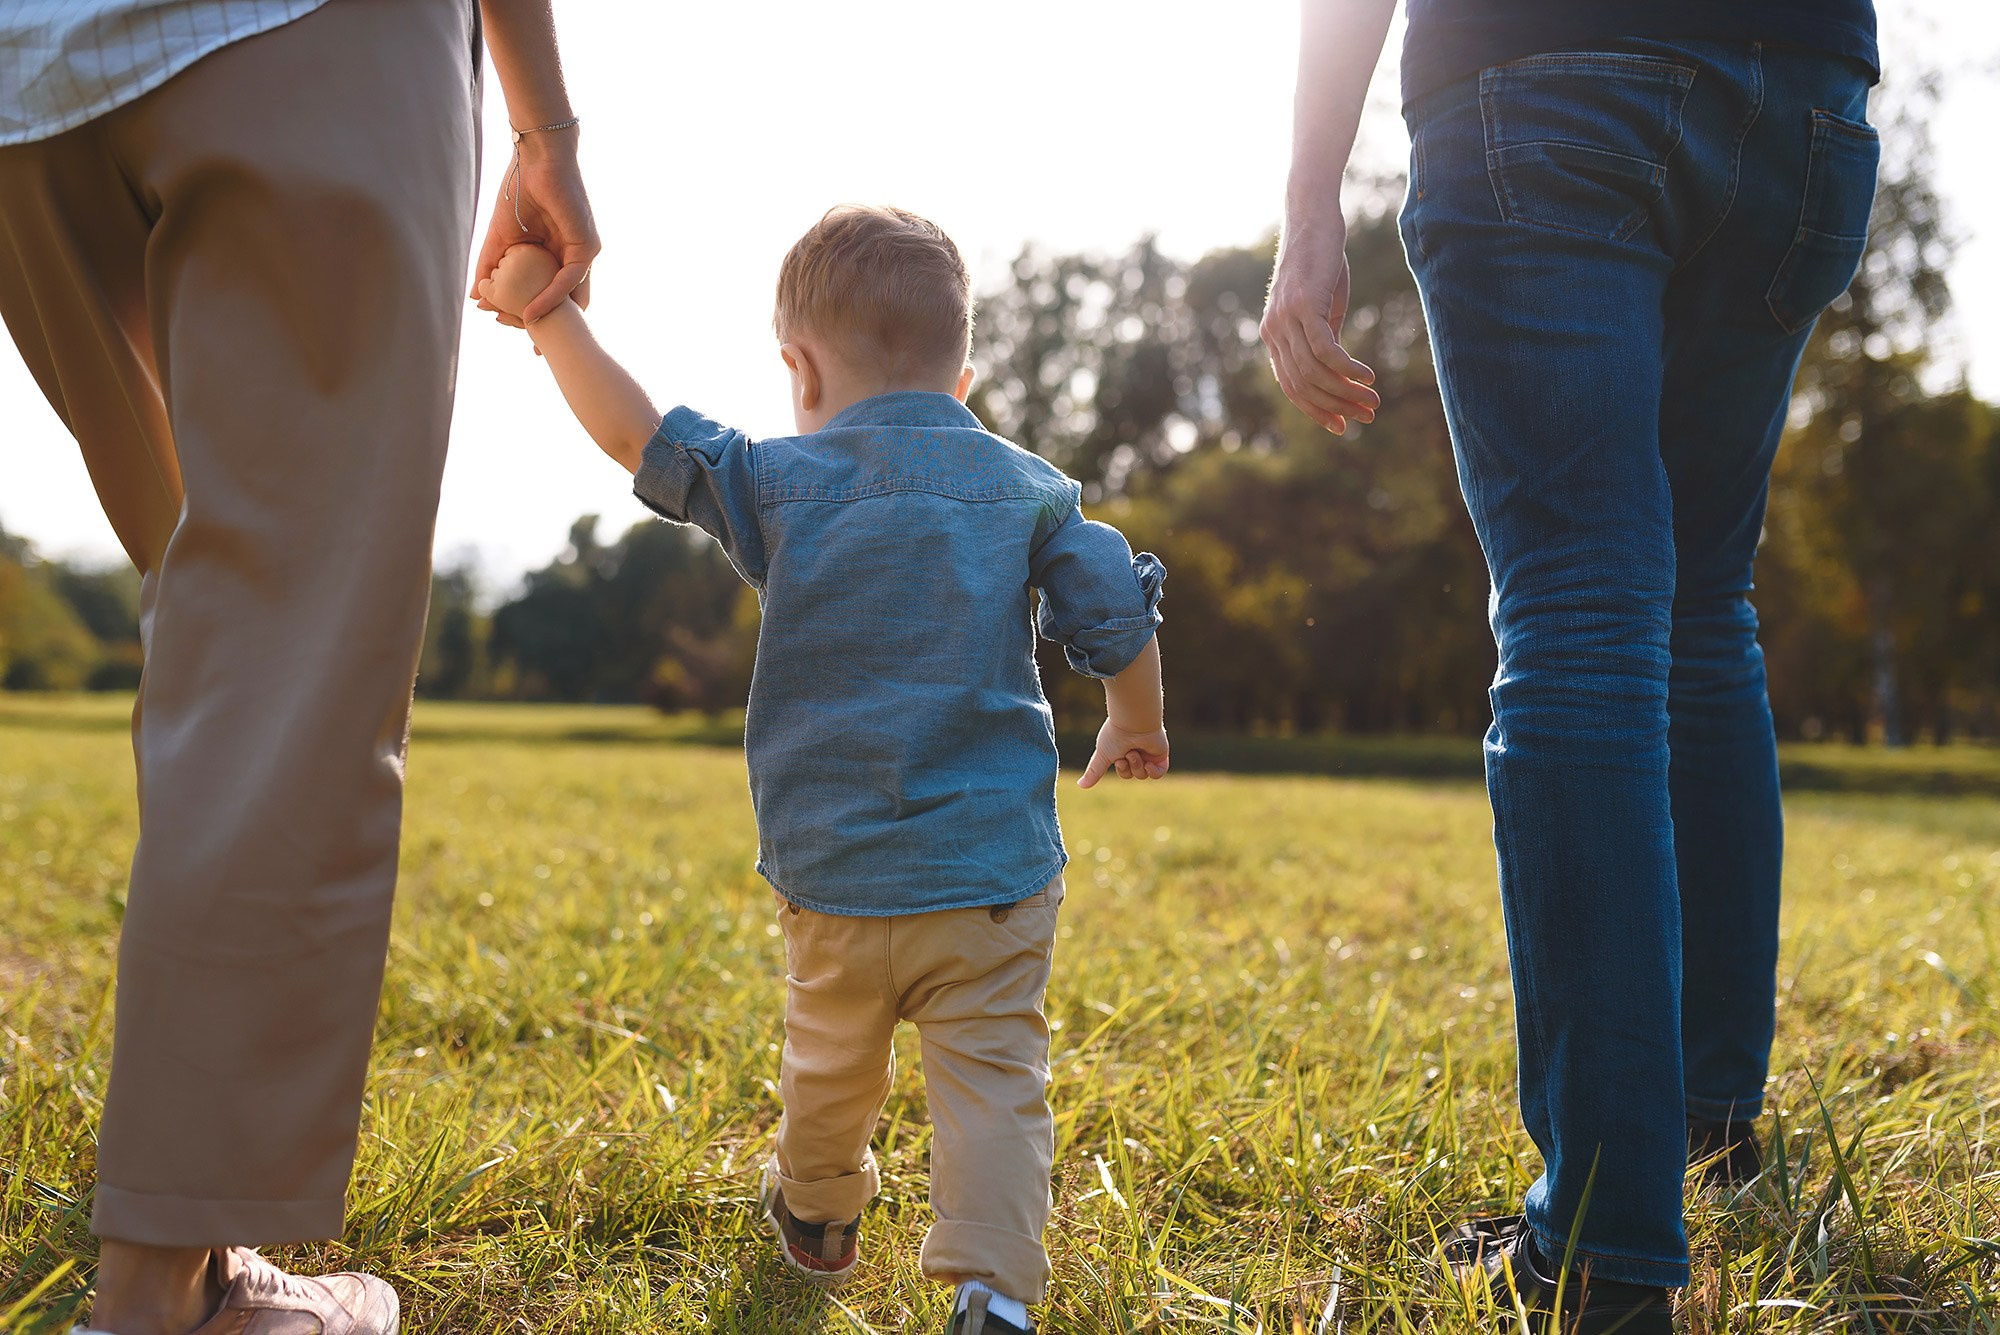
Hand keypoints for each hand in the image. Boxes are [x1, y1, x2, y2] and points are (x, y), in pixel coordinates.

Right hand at [470, 129, 598, 324]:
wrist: (535, 161)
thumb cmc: (519, 192)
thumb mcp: (500, 240)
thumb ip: (489, 268)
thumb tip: (476, 298)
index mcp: (555, 257)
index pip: (550, 295)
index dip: (536, 316)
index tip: (519, 335)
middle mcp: (573, 259)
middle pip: (565, 302)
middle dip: (551, 326)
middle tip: (534, 349)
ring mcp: (583, 254)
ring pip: (570, 297)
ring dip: (549, 317)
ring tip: (529, 335)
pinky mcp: (588, 247)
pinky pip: (569, 280)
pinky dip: (550, 298)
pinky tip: (531, 311)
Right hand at [1078, 720, 1169, 788]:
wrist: (1134, 723)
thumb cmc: (1116, 736)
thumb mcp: (1102, 756)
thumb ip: (1094, 771)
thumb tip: (1080, 786)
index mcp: (1122, 751)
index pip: (1121, 768)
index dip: (1121, 769)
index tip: (1118, 759)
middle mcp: (1136, 751)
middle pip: (1131, 774)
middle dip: (1128, 768)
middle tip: (1127, 755)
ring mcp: (1149, 753)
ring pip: (1143, 774)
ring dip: (1137, 766)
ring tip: (1135, 753)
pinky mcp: (1161, 754)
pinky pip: (1159, 773)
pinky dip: (1153, 772)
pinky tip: (1148, 764)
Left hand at [1261, 218, 1379, 433]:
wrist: (1314, 222)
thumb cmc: (1320, 264)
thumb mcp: (1321, 308)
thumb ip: (1323, 339)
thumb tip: (1337, 372)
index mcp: (1274, 337)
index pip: (1292, 386)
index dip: (1316, 410)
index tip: (1342, 426)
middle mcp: (1274, 332)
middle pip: (1304, 385)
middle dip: (1337, 406)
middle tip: (1367, 416)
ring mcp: (1286, 320)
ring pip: (1316, 372)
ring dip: (1347, 392)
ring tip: (1373, 401)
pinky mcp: (1303, 307)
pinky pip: (1326, 350)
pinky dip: (1348, 369)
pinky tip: (1367, 377)